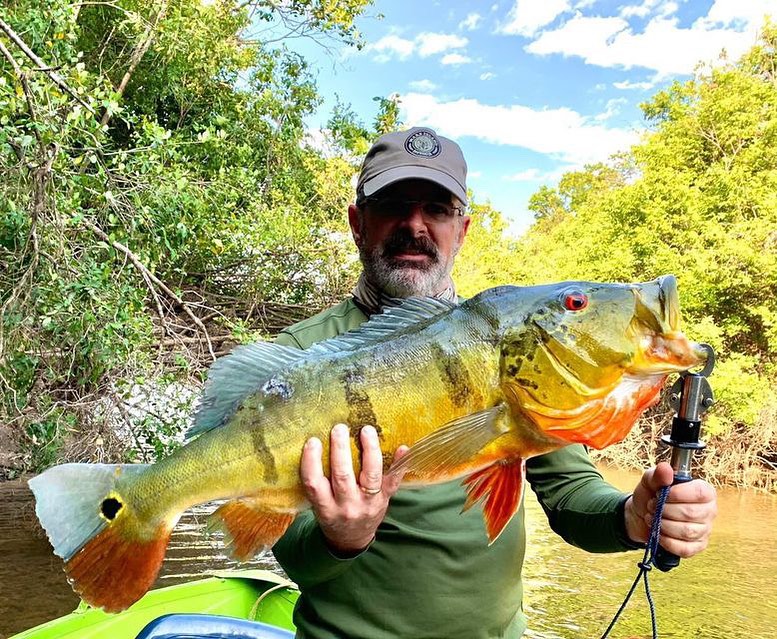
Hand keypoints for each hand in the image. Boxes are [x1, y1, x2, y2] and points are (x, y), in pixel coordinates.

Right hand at [301, 423, 407, 555]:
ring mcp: (368, 504)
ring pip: (370, 475)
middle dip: (340, 450)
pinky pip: (394, 481)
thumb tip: (314, 444)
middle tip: (339, 428)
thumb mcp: (318, 505)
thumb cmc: (332, 514)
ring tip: (366, 430)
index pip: (314, 484)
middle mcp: (347, 507)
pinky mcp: (385, 499)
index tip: (313, 441)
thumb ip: (317, 482)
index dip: (312, 462)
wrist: (352, 539)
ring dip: (369, 451)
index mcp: (325, 508)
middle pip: (343, 476)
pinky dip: (399, 464)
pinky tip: (402, 448)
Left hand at [624, 462, 716, 556]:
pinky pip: (684, 549)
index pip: (700, 493)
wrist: (642, 514)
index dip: (677, 494)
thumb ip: (658, 474)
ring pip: (687, 532)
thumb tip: (666, 469)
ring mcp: (705, 530)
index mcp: (704, 491)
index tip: (659, 493)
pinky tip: (658, 532)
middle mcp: (709, 511)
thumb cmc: (652, 494)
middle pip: (691, 514)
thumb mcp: (650, 481)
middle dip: (664, 510)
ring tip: (652, 517)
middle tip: (651, 506)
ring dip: (663, 525)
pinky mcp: (697, 546)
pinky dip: (666, 541)